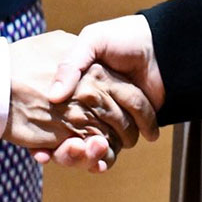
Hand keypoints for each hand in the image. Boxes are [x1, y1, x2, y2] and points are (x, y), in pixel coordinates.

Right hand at [43, 15, 164, 168]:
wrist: (160, 45)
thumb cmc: (123, 38)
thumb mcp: (92, 40)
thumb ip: (72, 64)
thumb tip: (54, 96)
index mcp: (77, 86)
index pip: (54, 116)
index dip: (45, 134)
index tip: (41, 148)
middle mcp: (88, 105)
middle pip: (69, 138)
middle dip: (67, 151)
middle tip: (66, 151)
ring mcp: (106, 119)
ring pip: (87, 148)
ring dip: (83, 158)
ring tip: (84, 154)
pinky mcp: (127, 129)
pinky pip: (110, 152)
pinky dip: (103, 161)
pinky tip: (99, 164)